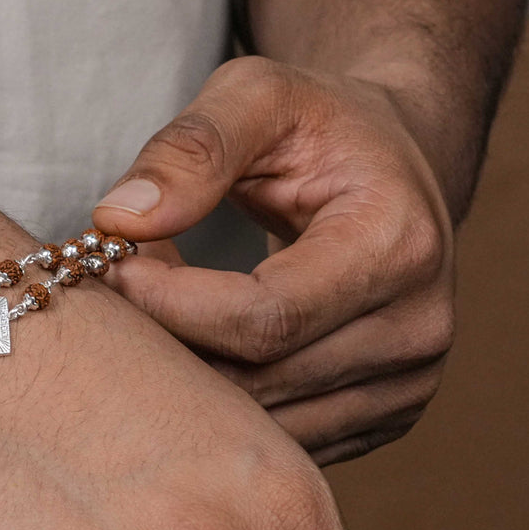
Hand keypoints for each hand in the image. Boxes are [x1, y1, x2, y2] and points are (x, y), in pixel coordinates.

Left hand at [92, 56, 455, 464]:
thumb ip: (191, 148)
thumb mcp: (255, 95)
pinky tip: (194, 343)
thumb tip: (120, 219)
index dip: (171, 304)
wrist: (389, 169)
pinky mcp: (378, 418)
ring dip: (186, 378)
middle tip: (114, 293)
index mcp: (398, 247)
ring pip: (259, 421)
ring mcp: (402, 386)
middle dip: (167, 343)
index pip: (265, 318)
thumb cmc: (318, 126)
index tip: (112, 267)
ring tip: (157, 309)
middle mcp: (416, 330)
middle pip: (256, 380)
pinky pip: (275, 434)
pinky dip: (218, 403)